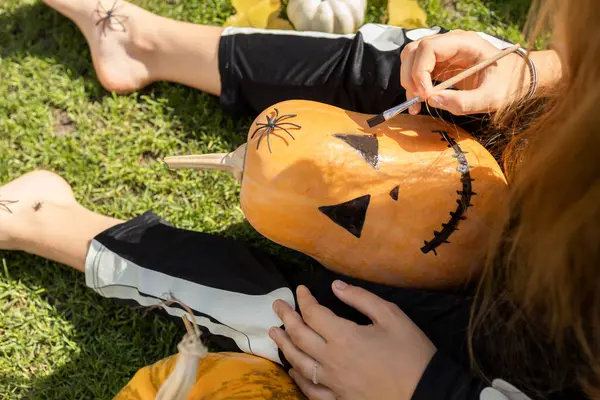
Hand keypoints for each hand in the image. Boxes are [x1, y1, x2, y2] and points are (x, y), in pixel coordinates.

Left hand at [270, 281, 436, 399]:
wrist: (426, 393)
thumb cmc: (412, 354)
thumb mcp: (392, 316)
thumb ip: (361, 299)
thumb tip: (336, 286)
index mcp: (344, 336)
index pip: (313, 313)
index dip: (304, 299)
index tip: (300, 289)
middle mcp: (332, 360)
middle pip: (299, 336)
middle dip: (285, 317)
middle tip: (277, 305)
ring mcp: (333, 382)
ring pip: (298, 362)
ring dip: (283, 345)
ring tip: (274, 333)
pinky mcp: (338, 399)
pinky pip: (310, 390)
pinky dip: (297, 378)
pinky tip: (292, 370)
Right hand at [400, 30, 531, 114]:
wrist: (518, 80)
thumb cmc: (509, 85)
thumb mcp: (491, 98)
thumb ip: (463, 102)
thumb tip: (432, 101)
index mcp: (464, 43)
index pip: (428, 48)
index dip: (420, 71)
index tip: (425, 95)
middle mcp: (450, 43)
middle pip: (414, 51)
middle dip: (410, 76)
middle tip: (417, 100)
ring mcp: (444, 53)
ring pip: (411, 59)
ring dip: (409, 81)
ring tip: (416, 103)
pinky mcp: (441, 65)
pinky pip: (418, 71)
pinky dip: (414, 86)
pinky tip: (419, 103)